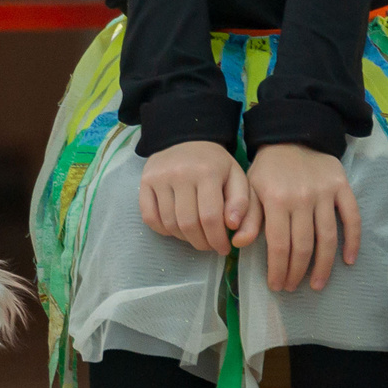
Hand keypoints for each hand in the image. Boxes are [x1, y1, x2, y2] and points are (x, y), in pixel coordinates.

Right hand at [139, 139, 246, 255]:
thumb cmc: (216, 164)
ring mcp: (159, 178)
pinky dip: (163, 230)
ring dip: (184, 238)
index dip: (217, 239)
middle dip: (201, 243)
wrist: (188, 138)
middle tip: (210, 246)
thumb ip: (243, 203)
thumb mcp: (238, 178)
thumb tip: (232, 226)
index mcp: (207, 172)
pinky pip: (150, 218)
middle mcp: (180, 174)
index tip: (223, 249)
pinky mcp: (145, 182)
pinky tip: (176, 229)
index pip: (211, 217)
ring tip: (196, 237)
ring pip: (169, 223)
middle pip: (188, 224)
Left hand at [249, 143, 361, 290]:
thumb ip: (246, 216)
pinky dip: (353, 241)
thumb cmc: (268, 168)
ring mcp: (324, 193)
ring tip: (316, 284)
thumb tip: (240, 243)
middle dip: (297, 272)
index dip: (278, 268)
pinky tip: (348, 260)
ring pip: (328, 238)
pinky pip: (352, 218)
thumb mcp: (249, 188)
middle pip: (303, 246)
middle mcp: (302, 198)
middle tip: (292, 287)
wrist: (292, 135)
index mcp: (276, 200)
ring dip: (323, 266)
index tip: (276, 285)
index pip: (279, 244)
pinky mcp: (342, 187)